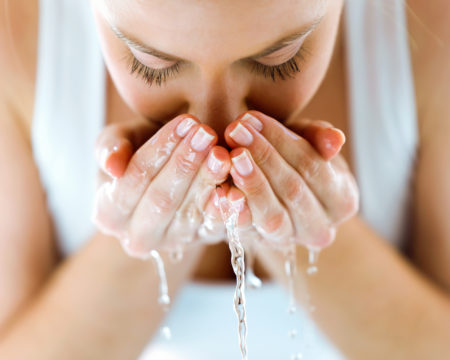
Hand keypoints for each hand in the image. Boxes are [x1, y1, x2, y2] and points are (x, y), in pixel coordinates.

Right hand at [91, 115, 230, 258]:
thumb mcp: (119, 141)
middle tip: (206, 134)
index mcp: (108, 214)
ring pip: (189, 213)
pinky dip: (226, 210)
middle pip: (162, 200)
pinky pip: (215, 228)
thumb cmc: (139, 152)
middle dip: (185, 164)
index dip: (159, 149)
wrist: (166, 176)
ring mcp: (171, 243)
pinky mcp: (201, 241)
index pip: (134, 179)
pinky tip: (236, 189)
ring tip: (223, 153)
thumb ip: (109, 147)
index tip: (184, 122)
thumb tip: (112, 166)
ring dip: (208, 181)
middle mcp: (137, 237)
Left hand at [223, 111, 359, 249]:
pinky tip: (221, 191)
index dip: (282, 141)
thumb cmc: (295, 160)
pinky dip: (234, 211)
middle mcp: (320, 229)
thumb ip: (320, 138)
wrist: (276, 192)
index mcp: (342, 201)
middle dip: (262, 157)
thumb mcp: (309, 143)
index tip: (252, 118)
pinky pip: (247, 232)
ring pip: (272, 216)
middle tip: (235, 131)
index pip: (313, 167)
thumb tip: (335, 140)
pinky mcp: (260, 245)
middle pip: (293, 191)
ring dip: (250, 184)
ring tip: (231, 156)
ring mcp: (289, 240)